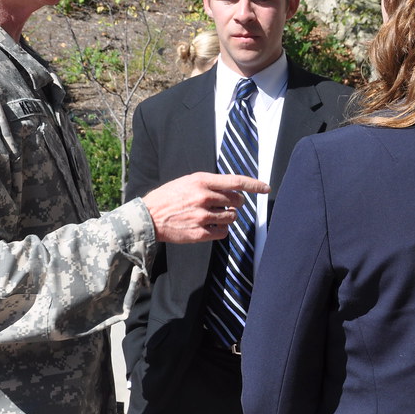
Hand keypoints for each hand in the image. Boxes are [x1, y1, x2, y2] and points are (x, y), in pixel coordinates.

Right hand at [143, 172, 268, 243]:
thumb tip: (232, 189)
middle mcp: (204, 197)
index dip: (254, 185)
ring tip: (213, 216)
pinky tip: (210, 227)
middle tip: (227, 205)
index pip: (235, 181)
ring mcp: (203, 216)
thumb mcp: (187, 181)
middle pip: (236, 201)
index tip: (266, 188)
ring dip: (227, 217)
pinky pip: (223, 232)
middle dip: (236, 203)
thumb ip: (209, 183)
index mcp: (201, 181)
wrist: (148, 218)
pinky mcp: (200, 233)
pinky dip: (221, 230)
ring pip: (231, 217)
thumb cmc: (168, 197)